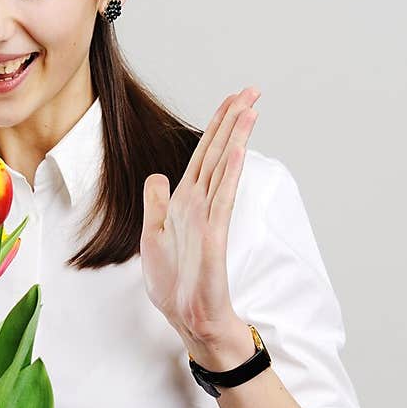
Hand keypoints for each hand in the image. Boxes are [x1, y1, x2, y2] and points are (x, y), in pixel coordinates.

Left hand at [140, 86, 260, 349]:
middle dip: (233, 120)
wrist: (189, 318)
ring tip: (250, 108)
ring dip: (236, 137)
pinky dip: (230, 174)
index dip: (216, 125)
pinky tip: (237, 151)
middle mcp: (200, 204)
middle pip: (218, 153)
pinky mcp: (215, 236)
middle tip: (253, 89)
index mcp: (185, 202)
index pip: (203, 154)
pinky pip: (223, 199)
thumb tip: (157, 175)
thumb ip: (156, 204)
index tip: (232, 99)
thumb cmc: (175, 284)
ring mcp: (209, 218)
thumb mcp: (153, 237)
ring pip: (223, 168)